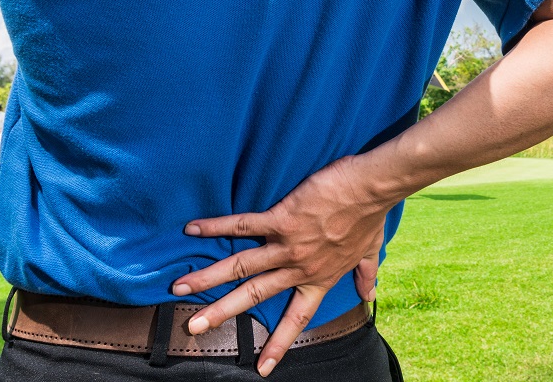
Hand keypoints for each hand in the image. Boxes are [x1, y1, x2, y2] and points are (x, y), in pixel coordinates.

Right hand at [171, 156, 391, 376]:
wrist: (371, 188)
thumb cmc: (370, 215)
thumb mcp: (370, 250)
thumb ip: (366, 274)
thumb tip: (370, 295)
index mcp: (318, 278)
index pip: (297, 319)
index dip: (279, 344)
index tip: (262, 368)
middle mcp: (299, 267)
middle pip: (255, 295)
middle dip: (222, 312)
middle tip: (195, 327)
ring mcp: (288, 244)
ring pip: (242, 266)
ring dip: (209, 277)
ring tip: (181, 286)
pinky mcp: (282, 219)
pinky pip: (243, 225)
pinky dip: (217, 227)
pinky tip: (193, 229)